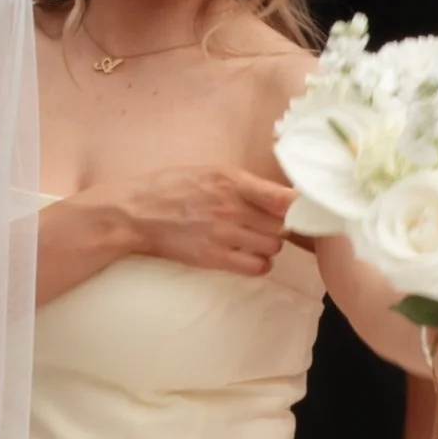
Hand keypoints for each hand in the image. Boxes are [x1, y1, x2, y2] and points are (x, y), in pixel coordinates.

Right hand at [115, 166, 296, 276]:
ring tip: (255, 241)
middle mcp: (231, 207)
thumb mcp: (209, 171)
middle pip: (281, 225)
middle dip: (280, 226)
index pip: (282, 197)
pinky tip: (250, 258)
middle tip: (267, 225)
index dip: (299, 206)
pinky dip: (260, 265)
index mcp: (232, 180)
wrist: (135, 213)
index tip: (302, 208)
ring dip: (270, 246)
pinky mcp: (214, 257)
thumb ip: (245, 182)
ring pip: (273, 246)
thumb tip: (281, 195)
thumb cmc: (170, 188)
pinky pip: (256, 267)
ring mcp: (223, 234)